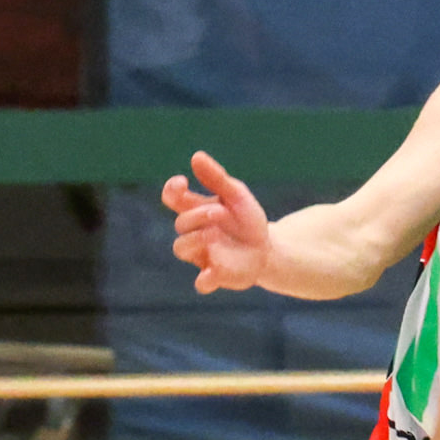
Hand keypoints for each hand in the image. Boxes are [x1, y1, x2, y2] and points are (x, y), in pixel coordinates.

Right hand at [161, 151, 273, 292]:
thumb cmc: (246, 219)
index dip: (171, 190)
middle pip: (180, 223)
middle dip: (197, 216)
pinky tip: (212, 273)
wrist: (268, 249)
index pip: (172, 198)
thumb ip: (216, 178)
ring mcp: (203, 254)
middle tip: (219, 212)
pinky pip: (201, 282)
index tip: (182, 182)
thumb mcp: (237, 195)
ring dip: (195, 240)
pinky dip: (204, 280)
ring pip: (181, 248)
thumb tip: (196, 156)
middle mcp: (195, 232)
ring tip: (214, 234)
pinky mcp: (215, 276)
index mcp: (197, 209)